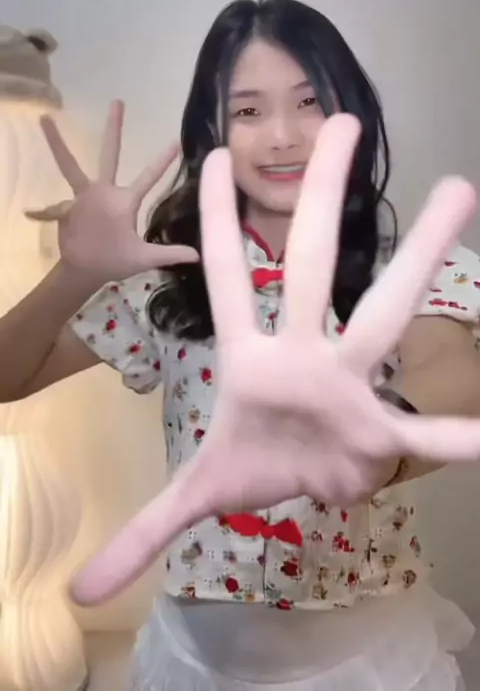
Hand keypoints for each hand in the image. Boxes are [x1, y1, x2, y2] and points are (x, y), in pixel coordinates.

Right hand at [25, 100, 198, 281]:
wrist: (87, 270)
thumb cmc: (116, 260)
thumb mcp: (145, 257)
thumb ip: (169, 253)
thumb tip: (199, 256)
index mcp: (127, 201)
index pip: (149, 177)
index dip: (162, 161)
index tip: (177, 142)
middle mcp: (107, 192)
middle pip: (111, 153)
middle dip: (114, 129)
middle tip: (118, 100)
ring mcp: (85, 197)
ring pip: (71, 164)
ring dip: (58, 144)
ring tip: (46, 119)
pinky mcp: (67, 207)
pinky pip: (54, 205)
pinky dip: (41, 211)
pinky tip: (27, 212)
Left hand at [70, 113, 479, 607]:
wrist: (303, 490)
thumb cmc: (251, 462)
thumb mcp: (193, 494)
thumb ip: (144, 529)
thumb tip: (81, 589)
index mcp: (249, 359)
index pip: (224, 274)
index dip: (215, 218)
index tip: (211, 154)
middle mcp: (302, 355)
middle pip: (310, 267)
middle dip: (321, 198)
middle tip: (344, 121)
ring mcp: (345, 388)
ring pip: (384, 317)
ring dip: (418, 262)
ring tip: (459, 187)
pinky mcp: (377, 437)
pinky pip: (424, 434)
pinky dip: (459, 433)